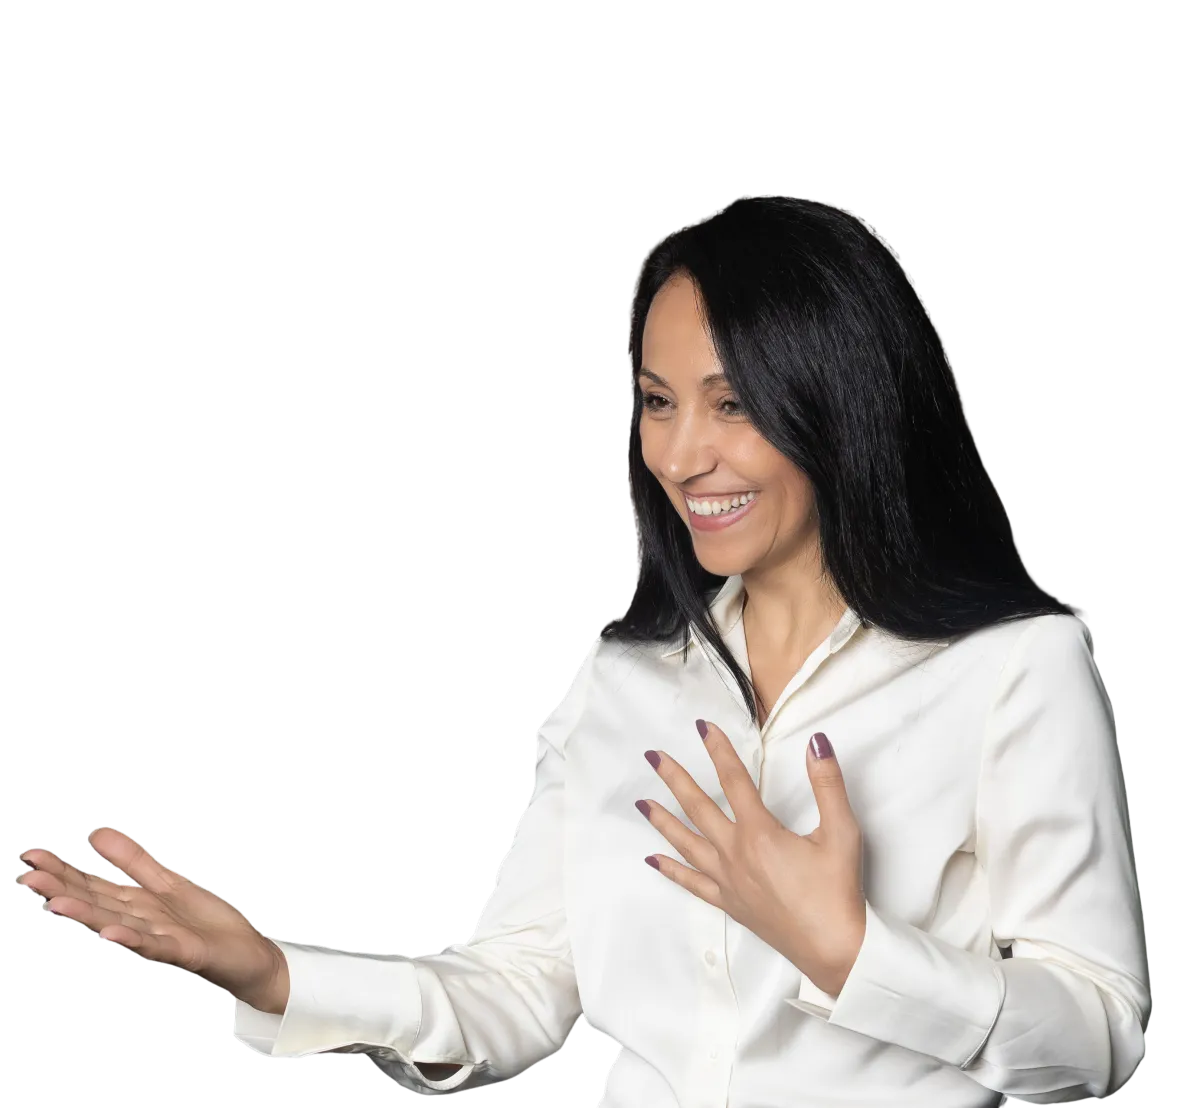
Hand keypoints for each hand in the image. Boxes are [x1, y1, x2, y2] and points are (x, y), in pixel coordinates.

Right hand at [17, 827, 287, 1011]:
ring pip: (118, 924)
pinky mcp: (185, 952)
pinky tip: (111, 932)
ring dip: (87, 915)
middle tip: (26, 877)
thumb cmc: (205, 924)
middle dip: (62, 891)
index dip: (63, 872)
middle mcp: (140, 923)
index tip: (30, 857)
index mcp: (135, 905)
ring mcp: (161, 939)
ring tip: (55, 903)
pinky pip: (156, 945)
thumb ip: (133, 862)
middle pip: (97, 904)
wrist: (247, 956)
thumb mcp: (167, 884)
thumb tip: (96, 833)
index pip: (92, 886)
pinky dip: (133, 939)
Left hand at [639, 722, 865, 995]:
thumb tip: (817, 742)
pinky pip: (692, 883)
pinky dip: (671, 870)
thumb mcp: (842, 833)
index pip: (733, 781)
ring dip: (663, 820)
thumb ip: (828, 784)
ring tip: (642, 803)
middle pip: (698, 808)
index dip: (718, 750)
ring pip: (686, 844)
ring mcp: (728, 881)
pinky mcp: (730, 903)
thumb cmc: (838, 893)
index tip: (702, 728)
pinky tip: (653, 860)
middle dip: (674, 779)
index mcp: (760, 834)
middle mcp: (736, 854)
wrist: (836, 950)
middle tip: (652, 757)